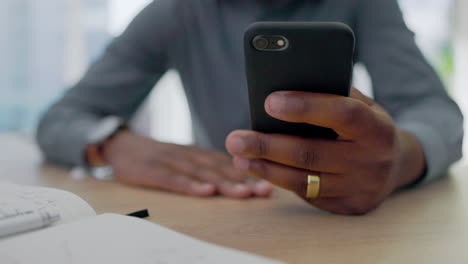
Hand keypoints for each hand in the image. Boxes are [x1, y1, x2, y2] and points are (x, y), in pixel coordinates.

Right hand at [102, 131, 272, 197]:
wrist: (122, 145)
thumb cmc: (159, 157)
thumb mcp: (185, 158)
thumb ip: (208, 167)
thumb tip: (241, 178)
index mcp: (199, 154)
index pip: (228, 165)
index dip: (250, 174)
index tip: (270, 185)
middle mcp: (190, 156)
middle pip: (220, 169)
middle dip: (244, 180)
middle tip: (265, 190)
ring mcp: (171, 162)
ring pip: (202, 173)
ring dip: (224, 183)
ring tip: (244, 193)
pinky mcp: (153, 170)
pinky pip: (173, 179)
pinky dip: (190, 185)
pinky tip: (205, 192)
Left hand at [226, 88, 425, 213]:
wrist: (397, 165)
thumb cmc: (366, 126)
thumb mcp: (362, 105)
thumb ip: (333, 96)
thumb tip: (284, 89)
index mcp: (377, 127)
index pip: (341, 114)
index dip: (305, 108)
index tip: (269, 102)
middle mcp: (372, 160)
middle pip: (311, 154)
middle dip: (267, 146)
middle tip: (234, 140)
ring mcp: (361, 188)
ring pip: (304, 181)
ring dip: (266, 169)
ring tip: (238, 158)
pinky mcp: (349, 206)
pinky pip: (308, 195)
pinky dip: (280, 181)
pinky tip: (260, 171)